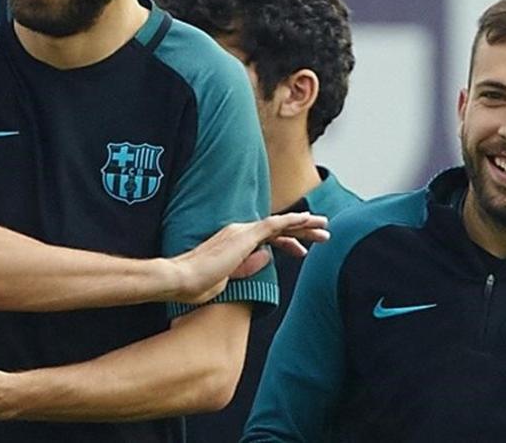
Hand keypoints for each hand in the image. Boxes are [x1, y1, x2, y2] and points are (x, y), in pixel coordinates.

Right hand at [170, 212, 328, 304]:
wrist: (180, 280)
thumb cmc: (195, 285)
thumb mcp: (226, 279)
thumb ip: (246, 268)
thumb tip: (266, 258)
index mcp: (234, 243)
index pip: (266, 239)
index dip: (286, 242)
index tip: (301, 250)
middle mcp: (239, 232)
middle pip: (277, 229)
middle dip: (301, 230)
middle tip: (322, 233)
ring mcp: (242, 232)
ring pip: (280, 224)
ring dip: (304, 225)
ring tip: (325, 227)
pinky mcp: (244, 236)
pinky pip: (275, 224)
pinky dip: (293, 221)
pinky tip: (308, 220)